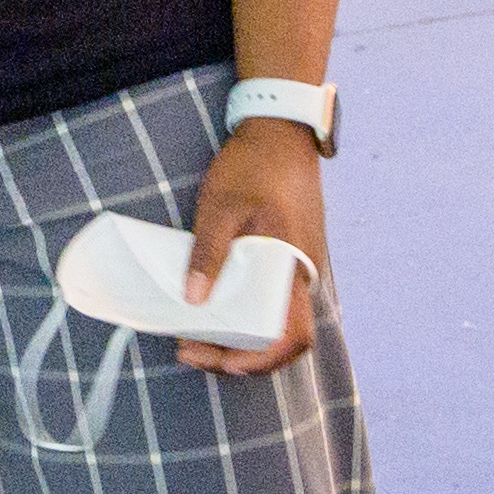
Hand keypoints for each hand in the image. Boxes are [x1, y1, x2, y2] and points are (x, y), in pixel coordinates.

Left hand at [177, 118, 325, 375]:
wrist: (281, 130)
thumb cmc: (254, 165)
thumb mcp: (221, 206)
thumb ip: (208, 253)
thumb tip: (193, 301)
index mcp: (294, 268)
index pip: (292, 336)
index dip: (261, 360)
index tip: (222, 363)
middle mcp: (303, 274)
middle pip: (281, 336)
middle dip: (238, 355)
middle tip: (190, 349)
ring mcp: (298, 265)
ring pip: (276, 319)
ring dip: (239, 336)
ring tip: (194, 333)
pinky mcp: (289, 255)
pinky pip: (272, 298)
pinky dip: (245, 313)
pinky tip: (212, 304)